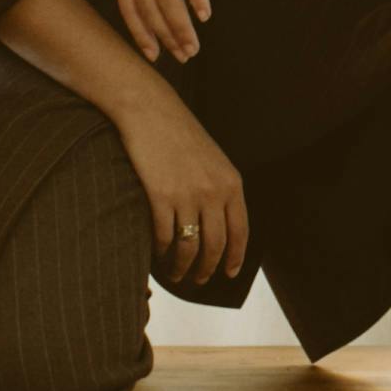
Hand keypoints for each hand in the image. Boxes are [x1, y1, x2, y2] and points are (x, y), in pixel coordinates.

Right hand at [118, 86, 249, 286]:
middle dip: (207, 269)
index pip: (240, 232)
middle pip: (215, 246)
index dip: (235, 257)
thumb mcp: (212, 159)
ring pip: (189, 247)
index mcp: (231, 183)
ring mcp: (187, 195)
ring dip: (183, 267)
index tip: (230, 274)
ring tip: (177, 275)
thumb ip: (219, 189)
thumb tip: (218, 225)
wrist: (150, 110)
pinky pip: (164, 236)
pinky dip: (161, 251)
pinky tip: (158, 255)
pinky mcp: (160, 196)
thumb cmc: (179, 134)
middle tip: (199, 280)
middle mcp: (213, 192)